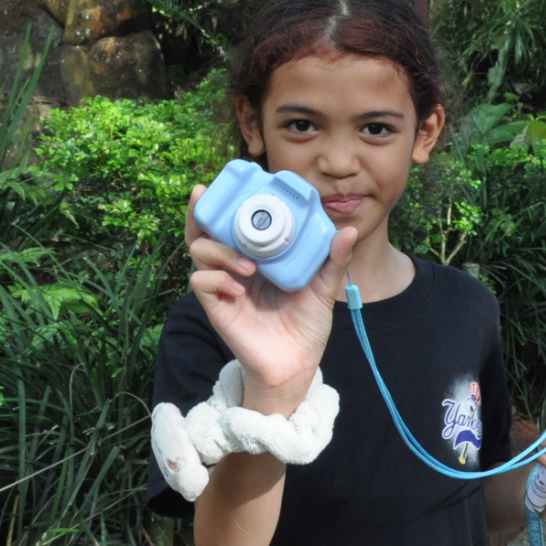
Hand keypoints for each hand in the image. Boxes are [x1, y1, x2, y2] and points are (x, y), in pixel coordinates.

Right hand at [185, 185, 356, 414]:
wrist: (297, 363)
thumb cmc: (306, 324)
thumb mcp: (323, 287)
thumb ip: (332, 260)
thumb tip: (346, 229)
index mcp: (258, 254)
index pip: (235, 221)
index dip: (227, 200)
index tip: (234, 182)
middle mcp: (236, 265)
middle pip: (205, 229)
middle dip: (200, 210)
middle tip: (203, 195)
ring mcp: (224, 284)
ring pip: (198, 249)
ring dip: (218, 249)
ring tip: (247, 265)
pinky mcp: (216, 305)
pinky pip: (201, 281)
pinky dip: (216, 278)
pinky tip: (238, 286)